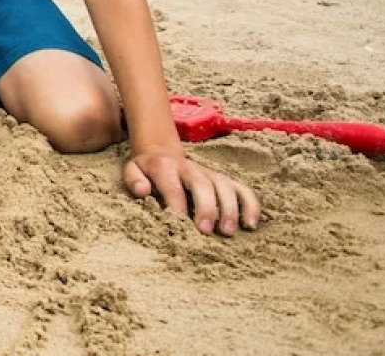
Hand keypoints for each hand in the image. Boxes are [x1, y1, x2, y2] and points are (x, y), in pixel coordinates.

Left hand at [124, 150, 260, 235]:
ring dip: (229, 209)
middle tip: (205, 231)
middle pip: (202, 185)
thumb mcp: (133, 169)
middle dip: (205, 208)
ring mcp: (210, 173)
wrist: (162, 152)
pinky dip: (250, 205)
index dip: (176, 207)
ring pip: (225, 187)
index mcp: (165, 167)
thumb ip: (134, 180)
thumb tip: (143, 191)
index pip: (172, 187)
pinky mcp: (224, 179)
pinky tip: (251, 224)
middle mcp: (191, 168)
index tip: (178, 226)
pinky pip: (242, 189)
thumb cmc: (148, 170)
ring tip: (228, 231)